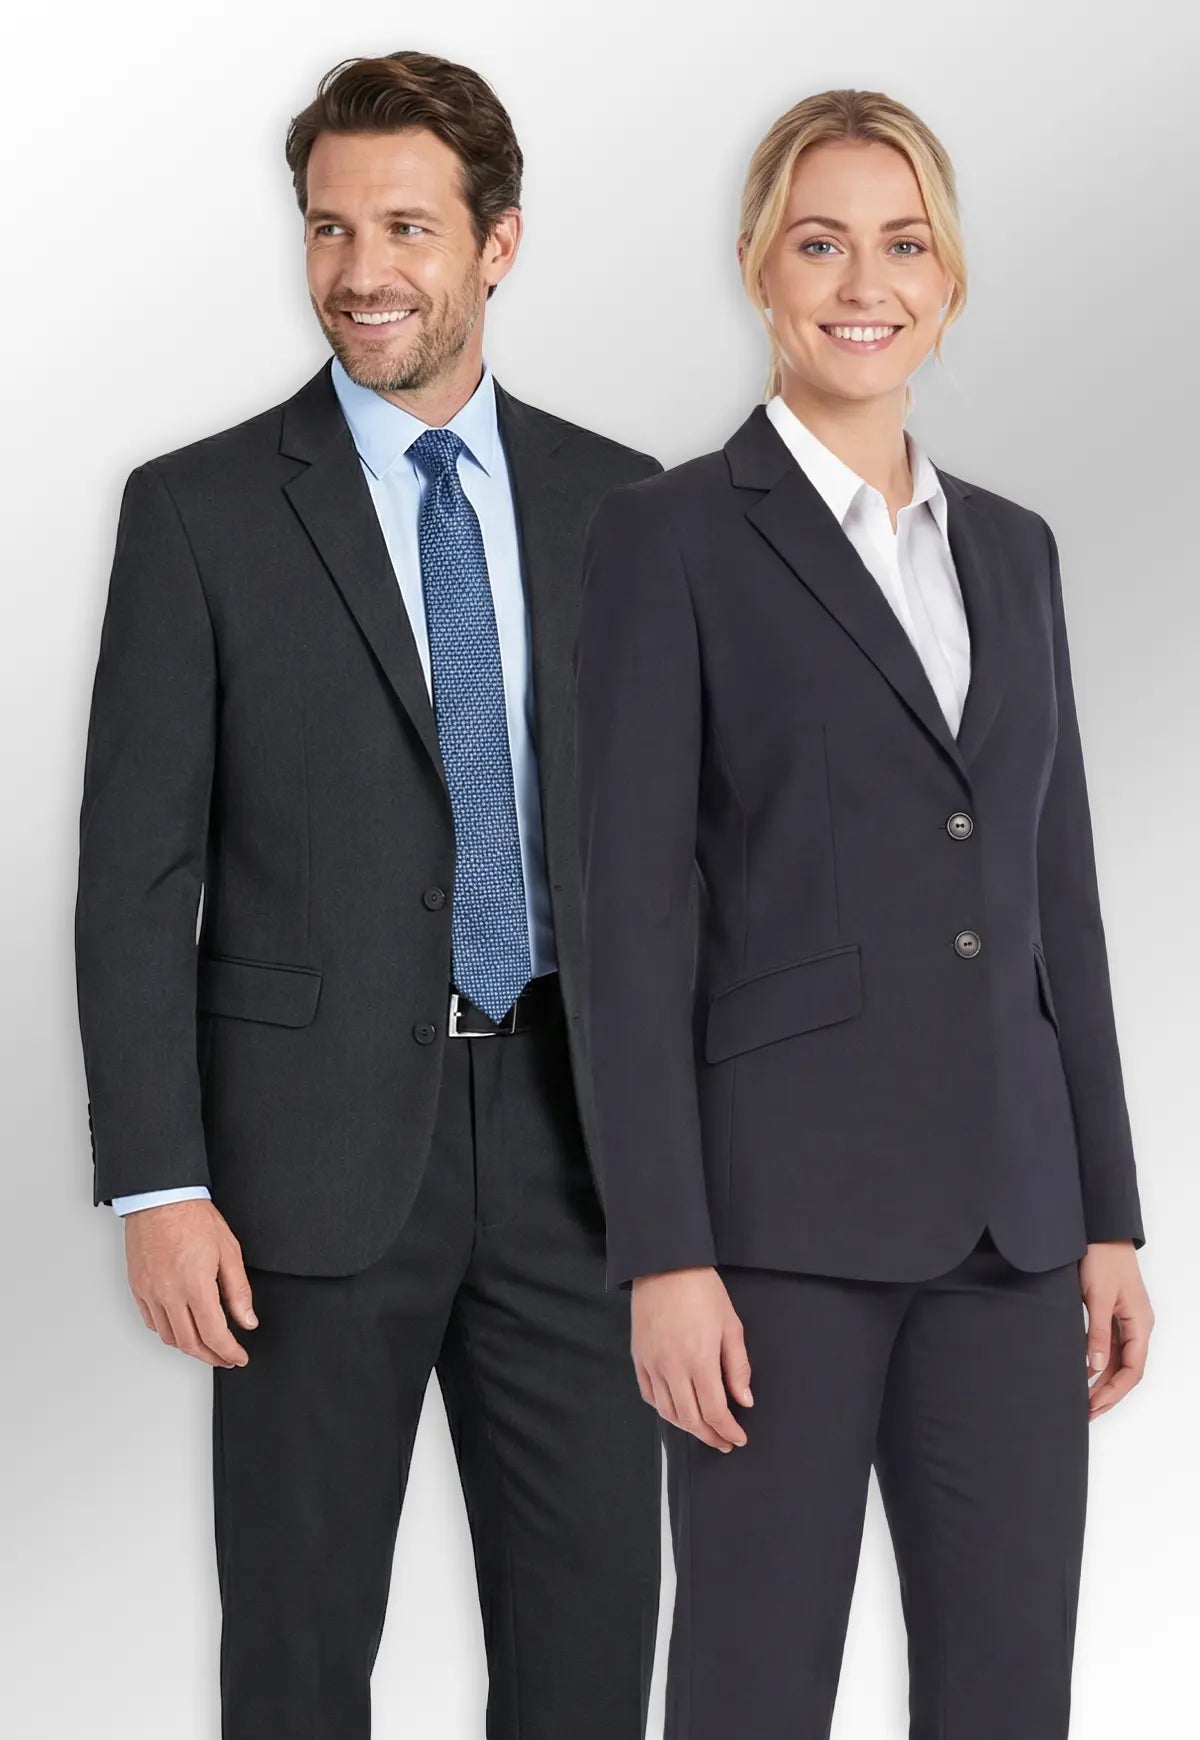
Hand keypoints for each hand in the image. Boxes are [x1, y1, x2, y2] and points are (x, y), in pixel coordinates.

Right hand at [124, 1198, 256, 1368]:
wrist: (160, 1198)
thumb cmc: (193, 1217)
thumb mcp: (229, 1251)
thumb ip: (238, 1291)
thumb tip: (247, 1320)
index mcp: (195, 1285)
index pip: (213, 1334)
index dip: (229, 1352)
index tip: (238, 1357)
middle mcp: (169, 1294)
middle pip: (189, 1343)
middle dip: (211, 1357)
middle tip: (225, 1358)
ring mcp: (150, 1292)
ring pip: (169, 1337)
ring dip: (189, 1347)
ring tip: (206, 1346)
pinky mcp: (137, 1287)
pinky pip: (151, 1322)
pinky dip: (167, 1332)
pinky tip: (181, 1328)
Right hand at [631, 1265, 751, 1451]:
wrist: (665, 1265)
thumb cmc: (701, 1290)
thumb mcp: (731, 1325)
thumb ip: (738, 1366)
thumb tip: (744, 1400)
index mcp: (699, 1360)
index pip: (715, 1411)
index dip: (728, 1431)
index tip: (738, 1438)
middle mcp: (672, 1367)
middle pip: (691, 1419)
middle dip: (710, 1436)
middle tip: (723, 1442)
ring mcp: (652, 1364)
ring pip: (668, 1412)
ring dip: (687, 1427)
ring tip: (703, 1430)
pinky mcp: (638, 1357)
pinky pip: (649, 1395)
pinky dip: (664, 1410)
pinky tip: (676, 1410)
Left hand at [1079, 1240, 1153, 1418]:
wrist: (1101, 1231)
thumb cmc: (1102, 1258)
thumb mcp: (1097, 1297)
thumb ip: (1097, 1332)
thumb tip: (1097, 1367)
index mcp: (1141, 1323)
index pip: (1132, 1370)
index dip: (1113, 1392)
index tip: (1093, 1406)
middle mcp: (1138, 1325)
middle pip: (1128, 1370)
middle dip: (1108, 1393)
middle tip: (1086, 1412)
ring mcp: (1127, 1320)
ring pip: (1119, 1360)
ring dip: (1103, 1381)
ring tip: (1084, 1400)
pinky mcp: (1114, 1313)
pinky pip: (1111, 1346)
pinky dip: (1099, 1362)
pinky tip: (1084, 1373)